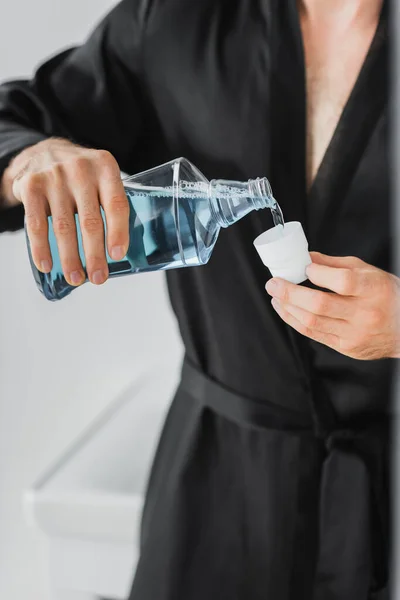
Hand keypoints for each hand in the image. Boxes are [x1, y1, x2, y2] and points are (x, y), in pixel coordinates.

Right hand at [8, 138, 128, 285]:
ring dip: (70, 258)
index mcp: (105, 167)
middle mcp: (81, 169)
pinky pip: (36, 224)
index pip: (116, 204)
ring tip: (75, 278)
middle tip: (98, 278)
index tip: (117, 256)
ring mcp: (54, 177)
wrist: (44, 152)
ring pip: (64, 227)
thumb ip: (112, 204)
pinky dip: (41, 248)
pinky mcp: (31, 186)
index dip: (118, 232)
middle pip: (90, 221)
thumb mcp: (102, 177)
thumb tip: (121, 252)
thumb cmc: (81, 176)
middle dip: (95, 255)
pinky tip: (47, 265)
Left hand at [265, 252, 399, 359]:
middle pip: (320, 304)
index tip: (305, 267)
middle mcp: (365, 313)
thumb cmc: (388, 296)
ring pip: (312, 322)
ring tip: (275, 296)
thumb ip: (336, 265)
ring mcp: (355, 334)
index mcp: (374, 289)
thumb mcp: (369, 272)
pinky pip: (314, 334)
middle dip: (290, 292)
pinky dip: (295, 321)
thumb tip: (306, 258)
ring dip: (287, 308)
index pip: (342, 281)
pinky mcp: (346, 348)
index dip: (318, 273)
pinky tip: (285, 310)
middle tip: (273, 283)